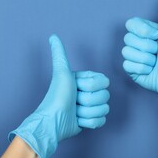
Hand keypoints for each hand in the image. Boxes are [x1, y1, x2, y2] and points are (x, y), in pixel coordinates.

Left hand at [9, 35, 109, 157]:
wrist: (53, 121)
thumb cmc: (56, 96)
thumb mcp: (61, 72)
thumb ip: (59, 54)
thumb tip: (53, 36)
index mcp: (86, 80)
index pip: (104, 82)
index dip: (91, 86)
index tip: (77, 87)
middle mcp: (90, 92)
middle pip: (105, 96)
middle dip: (88, 101)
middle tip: (75, 101)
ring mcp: (92, 106)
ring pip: (104, 109)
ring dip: (87, 112)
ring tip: (75, 111)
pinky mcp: (92, 120)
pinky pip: (102, 120)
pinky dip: (89, 122)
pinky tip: (78, 120)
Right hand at [122, 0, 157, 118]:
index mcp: (146, 32)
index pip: (131, 24)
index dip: (143, 31)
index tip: (156, 36)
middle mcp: (138, 44)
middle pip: (128, 39)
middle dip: (146, 46)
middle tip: (157, 52)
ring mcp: (134, 57)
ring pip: (126, 52)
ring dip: (145, 59)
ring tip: (155, 63)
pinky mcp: (131, 70)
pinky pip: (127, 65)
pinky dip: (140, 69)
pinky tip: (149, 71)